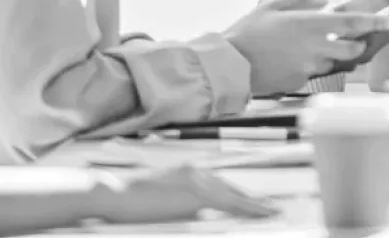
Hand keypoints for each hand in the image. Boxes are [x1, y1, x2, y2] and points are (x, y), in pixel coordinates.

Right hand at [91, 165, 279, 222]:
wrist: (114, 194)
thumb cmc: (131, 203)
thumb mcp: (163, 203)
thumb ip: (184, 206)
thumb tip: (203, 217)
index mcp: (190, 172)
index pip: (223, 185)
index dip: (242, 196)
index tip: (259, 204)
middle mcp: (198, 171)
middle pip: (232, 188)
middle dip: (253, 200)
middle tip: (274, 209)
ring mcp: (197, 179)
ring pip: (235, 194)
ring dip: (255, 205)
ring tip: (274, 213)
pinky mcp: (195, 193)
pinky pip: (229, 202)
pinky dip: (247, 208)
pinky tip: (260, 214)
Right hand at [226, 0, 388, 95]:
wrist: (230, 65)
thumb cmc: (249, 31)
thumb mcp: (273, 6)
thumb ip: (302, 1)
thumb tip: (323, 2)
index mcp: (311, 24)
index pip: (353, 22)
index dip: (376, 22)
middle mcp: (315, 46)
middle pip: (352, 49)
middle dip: (357, 45)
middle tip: (352, 39)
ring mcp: (308, 68)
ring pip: (332, 63)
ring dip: (329, 56)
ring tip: (304, 49)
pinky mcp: (299, 83)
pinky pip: (312, 74)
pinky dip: (309, 67)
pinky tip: (289, 61)